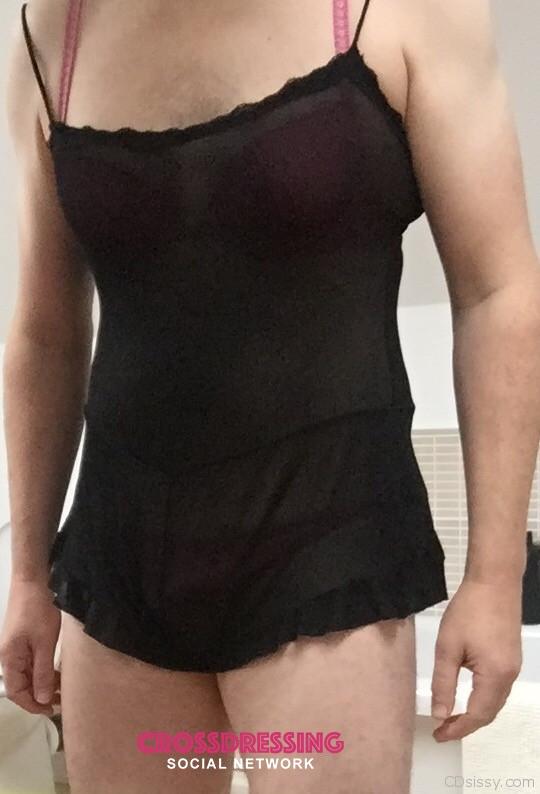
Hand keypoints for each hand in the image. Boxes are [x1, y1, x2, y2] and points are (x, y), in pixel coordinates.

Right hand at [0, 577, 60, 715]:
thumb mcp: (44, 643)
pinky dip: (43, 669)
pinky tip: (57, 671)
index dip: (32, 704)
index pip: (16, 692)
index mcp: (9, 658)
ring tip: (62, 688)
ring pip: (27, 673)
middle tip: (61, 701)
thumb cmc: (38, 610)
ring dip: (42, 682)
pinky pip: (31, 661)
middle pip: (21, 684)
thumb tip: (41, 699)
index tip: (50, 710)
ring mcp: (16, 646)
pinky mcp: (25, 638)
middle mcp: (9, 655)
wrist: (34, 580)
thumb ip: (42, 671)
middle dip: (39, 695)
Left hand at [431, 576, 522, 740]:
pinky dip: (483, 697)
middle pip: (490, 712)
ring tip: (451, 715)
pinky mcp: (511, 656)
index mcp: (495, 676)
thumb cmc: (469, 611)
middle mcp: (510, 675)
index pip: (477, 715)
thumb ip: (443, 683)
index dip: (458, 728)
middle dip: (467, 723)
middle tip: (442, 728)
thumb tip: (440, 713)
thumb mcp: (448, 647)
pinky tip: (467, 693)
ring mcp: (514, 666)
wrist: (494, 581)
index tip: (439, 735)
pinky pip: (498, 687)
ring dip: (475, 711)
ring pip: (495, 700)